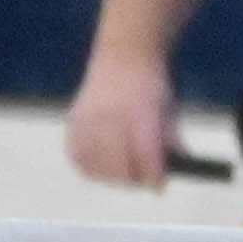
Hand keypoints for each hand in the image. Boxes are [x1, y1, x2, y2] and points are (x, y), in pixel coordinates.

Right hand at [64, 58, 179, 188]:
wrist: (124, 56)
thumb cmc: (150, 86)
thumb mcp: (167, 112)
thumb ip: (169, 144)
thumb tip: (166, 180)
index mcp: (140, 109)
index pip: (145, 154)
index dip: (153, 176)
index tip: (158, 185)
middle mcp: (111, 113)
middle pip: (120, 167)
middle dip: (134, 177)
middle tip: (142, 175)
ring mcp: (88, 118)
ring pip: (98, 167)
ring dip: (112, 174)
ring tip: (122, 166)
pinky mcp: (73, 123)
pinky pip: (78, 158)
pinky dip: (90, 165)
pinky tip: (101, 160)